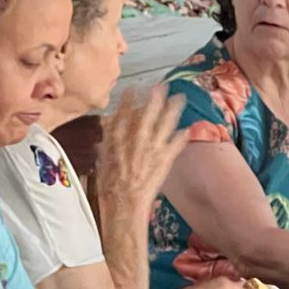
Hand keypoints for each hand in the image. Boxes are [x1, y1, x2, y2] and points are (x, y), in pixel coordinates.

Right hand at [98, 87, 188, 211]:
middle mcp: (137, 139)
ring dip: (173, 109)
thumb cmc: (110, 187)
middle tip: (161, 85)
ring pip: (165, 123)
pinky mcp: (165, 159)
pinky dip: (182, 136)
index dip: (129, 99)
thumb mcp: (102, 161)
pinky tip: (186, 129)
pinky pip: (176, 144)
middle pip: (148, 112)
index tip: (133, 89)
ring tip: (179, 98)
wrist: (124, 203)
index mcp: (119, 138)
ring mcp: (153, 148)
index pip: (124, 112)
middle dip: (155, 97)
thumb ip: (106, 144)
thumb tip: (106, 133)